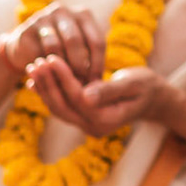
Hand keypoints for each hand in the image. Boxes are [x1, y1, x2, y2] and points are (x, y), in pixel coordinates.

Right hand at [1, 2, 105, 83]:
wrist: (26, 49)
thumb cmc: (60, 54)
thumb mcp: (78, 54)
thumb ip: (89, 62)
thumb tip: (98, 83)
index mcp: (84, 15)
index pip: (96, 40)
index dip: (97, 64)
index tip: (96, 83)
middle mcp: (65, 11)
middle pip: (75, 41)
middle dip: (78, 66)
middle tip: (79, 84)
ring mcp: (44, 17)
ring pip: (55, 46)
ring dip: (59, 66)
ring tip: (64, 82)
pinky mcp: (27, 28)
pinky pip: (37, 49)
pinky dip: (45, 66)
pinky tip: (48, 77)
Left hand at [24, 58, 177, 139]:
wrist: (152, 98)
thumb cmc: (147, 86)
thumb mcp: (133, 83)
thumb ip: (110, 89)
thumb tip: (86, 95)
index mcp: (106, 119)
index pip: (77, 98)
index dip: (63, 78)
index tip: (51, 58)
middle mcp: (93, 127)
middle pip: (63, 107)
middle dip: (47, 84)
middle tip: (34, 63)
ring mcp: (87, 126)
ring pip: (59, 109)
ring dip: (44, 88)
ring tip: (32, 68)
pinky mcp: (82, 120)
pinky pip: (62, 108)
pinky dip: (49, 93)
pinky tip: (35, 81)